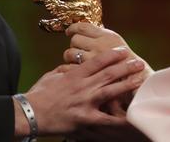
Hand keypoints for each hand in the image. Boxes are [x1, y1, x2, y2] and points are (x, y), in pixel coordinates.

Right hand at [16, 47, 145, 138]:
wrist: (30, 113)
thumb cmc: (38, 95)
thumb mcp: (51, 76)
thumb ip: (64, 70)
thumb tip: (70, 64)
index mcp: (75, 74)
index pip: (97, 61)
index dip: (112, 54)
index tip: (123, 50)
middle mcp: (83, 86)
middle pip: (109, 73)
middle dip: (126, 66)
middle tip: (138, 62)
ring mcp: (86, 102)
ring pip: (111, 90)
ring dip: (127, 83)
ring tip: (139, 79)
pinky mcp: (85, 118)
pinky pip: (106, 119)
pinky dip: (119, 118)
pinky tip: (131, 116)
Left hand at [64, 23, 153, 97]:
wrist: (139, 84)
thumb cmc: (131, 66)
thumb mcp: (120, 47)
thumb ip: (105, 40)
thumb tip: (90, 33)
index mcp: (107, 36)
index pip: (83, 27)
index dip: (73, 28)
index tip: (70, 32)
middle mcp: (98, 46)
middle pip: (75, 40)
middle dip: (74, 45)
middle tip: (77, 49)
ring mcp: (91, 60)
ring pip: (69, 53)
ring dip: (70, 57)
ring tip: (75, 61)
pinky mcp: (86, 75)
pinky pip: (69, 67)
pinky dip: (68, 69)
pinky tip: (72, 72)